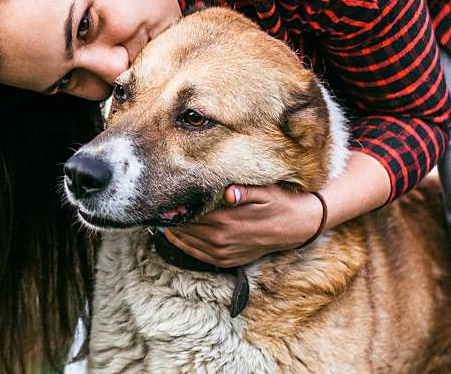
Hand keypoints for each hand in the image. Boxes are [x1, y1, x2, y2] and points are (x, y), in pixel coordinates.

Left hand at [164, 184, 325, 267]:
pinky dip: (184, 246)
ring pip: (189, 243)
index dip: (175, 207)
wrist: (295, 228)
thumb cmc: (278, 204)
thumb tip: (228, 192)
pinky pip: (198, 255)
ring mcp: (224, 252)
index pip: (191, 214)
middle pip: (186, 228)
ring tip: (160, 221)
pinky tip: (175, 237)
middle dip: (171, 219)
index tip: (162, 199)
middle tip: (155, 208)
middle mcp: (222, 239)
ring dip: (174, 233)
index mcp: (227, 221)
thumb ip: (243, 192)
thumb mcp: (264, 193)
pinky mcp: (227, 260)